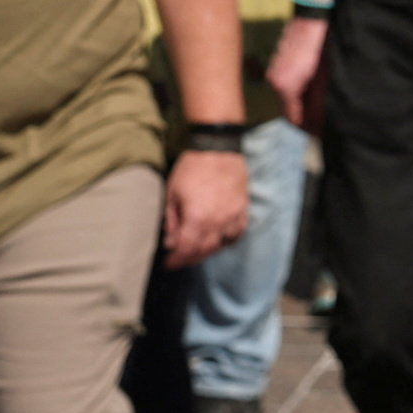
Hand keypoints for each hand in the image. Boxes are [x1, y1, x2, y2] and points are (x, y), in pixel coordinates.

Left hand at [162, 148, 249, 265]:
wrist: (217, 148)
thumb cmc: (191, 168)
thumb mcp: (172, 193)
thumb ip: (172, 221)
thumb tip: (171, 241)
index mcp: (198, 217)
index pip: (186, 249)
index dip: (176, 260)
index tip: (169, 264)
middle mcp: (218, 221)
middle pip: (204, 250)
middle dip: (190, 258)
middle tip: (179, 260)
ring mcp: (233, 216)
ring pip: (222, 244)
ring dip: (207, 251)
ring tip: (196, 251)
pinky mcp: (243, 209)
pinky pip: (237, 233)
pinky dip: (227, 240)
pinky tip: (218, 240)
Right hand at [267, 14, 328, 128]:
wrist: (312, 21)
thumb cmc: (320, 49)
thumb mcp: (323, 80)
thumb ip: (317, 104)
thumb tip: (316, 125)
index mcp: (285, 87)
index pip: (291, 117)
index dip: (305, 126)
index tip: (316, 133)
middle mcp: (274, 81)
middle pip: (287, 107)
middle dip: (303, 114)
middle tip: (320, 119)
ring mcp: (273, 71)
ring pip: (286, 95)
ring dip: (300, 100)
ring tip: (317, 99)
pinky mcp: (276, 63)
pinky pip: (284, 83)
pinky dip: (296, 88)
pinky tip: (310, 83)